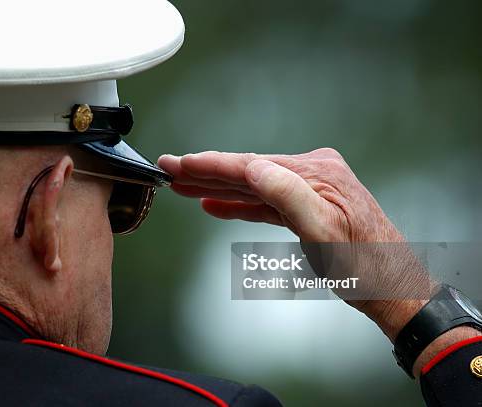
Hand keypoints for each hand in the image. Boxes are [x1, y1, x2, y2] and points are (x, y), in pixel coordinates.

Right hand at [158, 149, 428, 337]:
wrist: (392, 287)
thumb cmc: (364, 266)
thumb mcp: (323, 232)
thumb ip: (287, 194)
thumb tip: (253, 167)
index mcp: (316, 172)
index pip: (251, 165)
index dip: (210, 165)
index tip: (179, 163)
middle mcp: (313, 172)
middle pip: (248, 171)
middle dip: (207, 172)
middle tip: (170, 169)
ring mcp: (312, 187)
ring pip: (253, 185)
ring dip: (218, 187)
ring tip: (184, 186)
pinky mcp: (310, 204)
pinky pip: (266, 201)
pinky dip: (241, 203)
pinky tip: (218, 204)